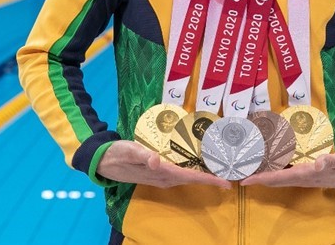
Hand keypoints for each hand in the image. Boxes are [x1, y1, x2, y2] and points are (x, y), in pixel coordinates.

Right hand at [97, 140, 230, 188]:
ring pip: (189, 177)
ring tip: (223, 170)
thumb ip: (143, 155)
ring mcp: (162, 176)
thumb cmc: (117, 153)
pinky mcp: (160, 172)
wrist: (103, 160)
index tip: (226, 183)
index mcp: (161, 173)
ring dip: (205, 175)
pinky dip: (195, 171)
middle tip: (232, 175)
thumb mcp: (129, 151)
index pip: (190, 177)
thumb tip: (156, 161)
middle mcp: (164, 178)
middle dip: (213, 179)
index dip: (209, 180)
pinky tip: (203, 165)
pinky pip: (182, 173)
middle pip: (193, 179)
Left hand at [240, 147, 334, 189]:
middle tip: (240, 172)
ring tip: (250, 167)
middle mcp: (306, 177)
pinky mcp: (311, 170)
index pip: (282, 178)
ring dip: (266, 173)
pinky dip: (278, 167)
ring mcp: (308, 175)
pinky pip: (289, 170)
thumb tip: (318, 163)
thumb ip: (334, 161)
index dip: (263, 179)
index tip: (245, 180)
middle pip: (277, 179)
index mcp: (310, 174)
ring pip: (282, 176)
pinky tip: (271, 161)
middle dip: (259, 177)